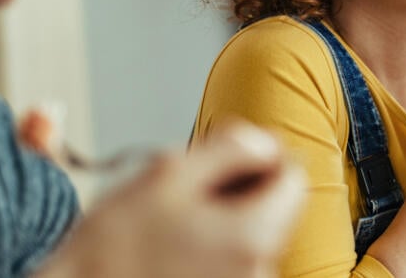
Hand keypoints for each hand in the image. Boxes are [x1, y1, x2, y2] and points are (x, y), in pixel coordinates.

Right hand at [35, 122, 304, 277]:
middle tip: (188, 185)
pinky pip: (233, 256)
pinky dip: (211, 242)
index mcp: (256, 234)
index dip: (262, 153)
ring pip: (251, 230)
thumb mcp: (169, 174)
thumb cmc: (112, 247)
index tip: (226, 152)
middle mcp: (261, 267)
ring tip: (172, 219)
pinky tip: (172, 244)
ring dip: (222, 214)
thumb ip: (231, 147)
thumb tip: (266, 140)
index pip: (293, 176)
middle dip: (239, 184)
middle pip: (274, 205)